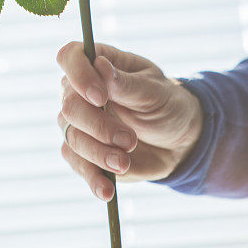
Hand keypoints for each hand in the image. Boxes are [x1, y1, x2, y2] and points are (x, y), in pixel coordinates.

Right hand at [57, 42, 203, 200]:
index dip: (78, 75)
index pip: (70, 57)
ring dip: (99, 153)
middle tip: (129, 138)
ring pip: (72, 138)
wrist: (178, 141)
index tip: (100, 97)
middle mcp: (81, 92)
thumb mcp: (156, 91)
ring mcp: (80, 123)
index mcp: (97, 65)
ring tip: (125, 162)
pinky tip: (107, 191)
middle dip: (98, 125)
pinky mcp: (85, 153)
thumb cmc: (167, 104)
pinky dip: (92, 179)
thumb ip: (127, 83)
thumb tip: (100, 66)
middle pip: (69, 106)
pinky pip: (78, 165)